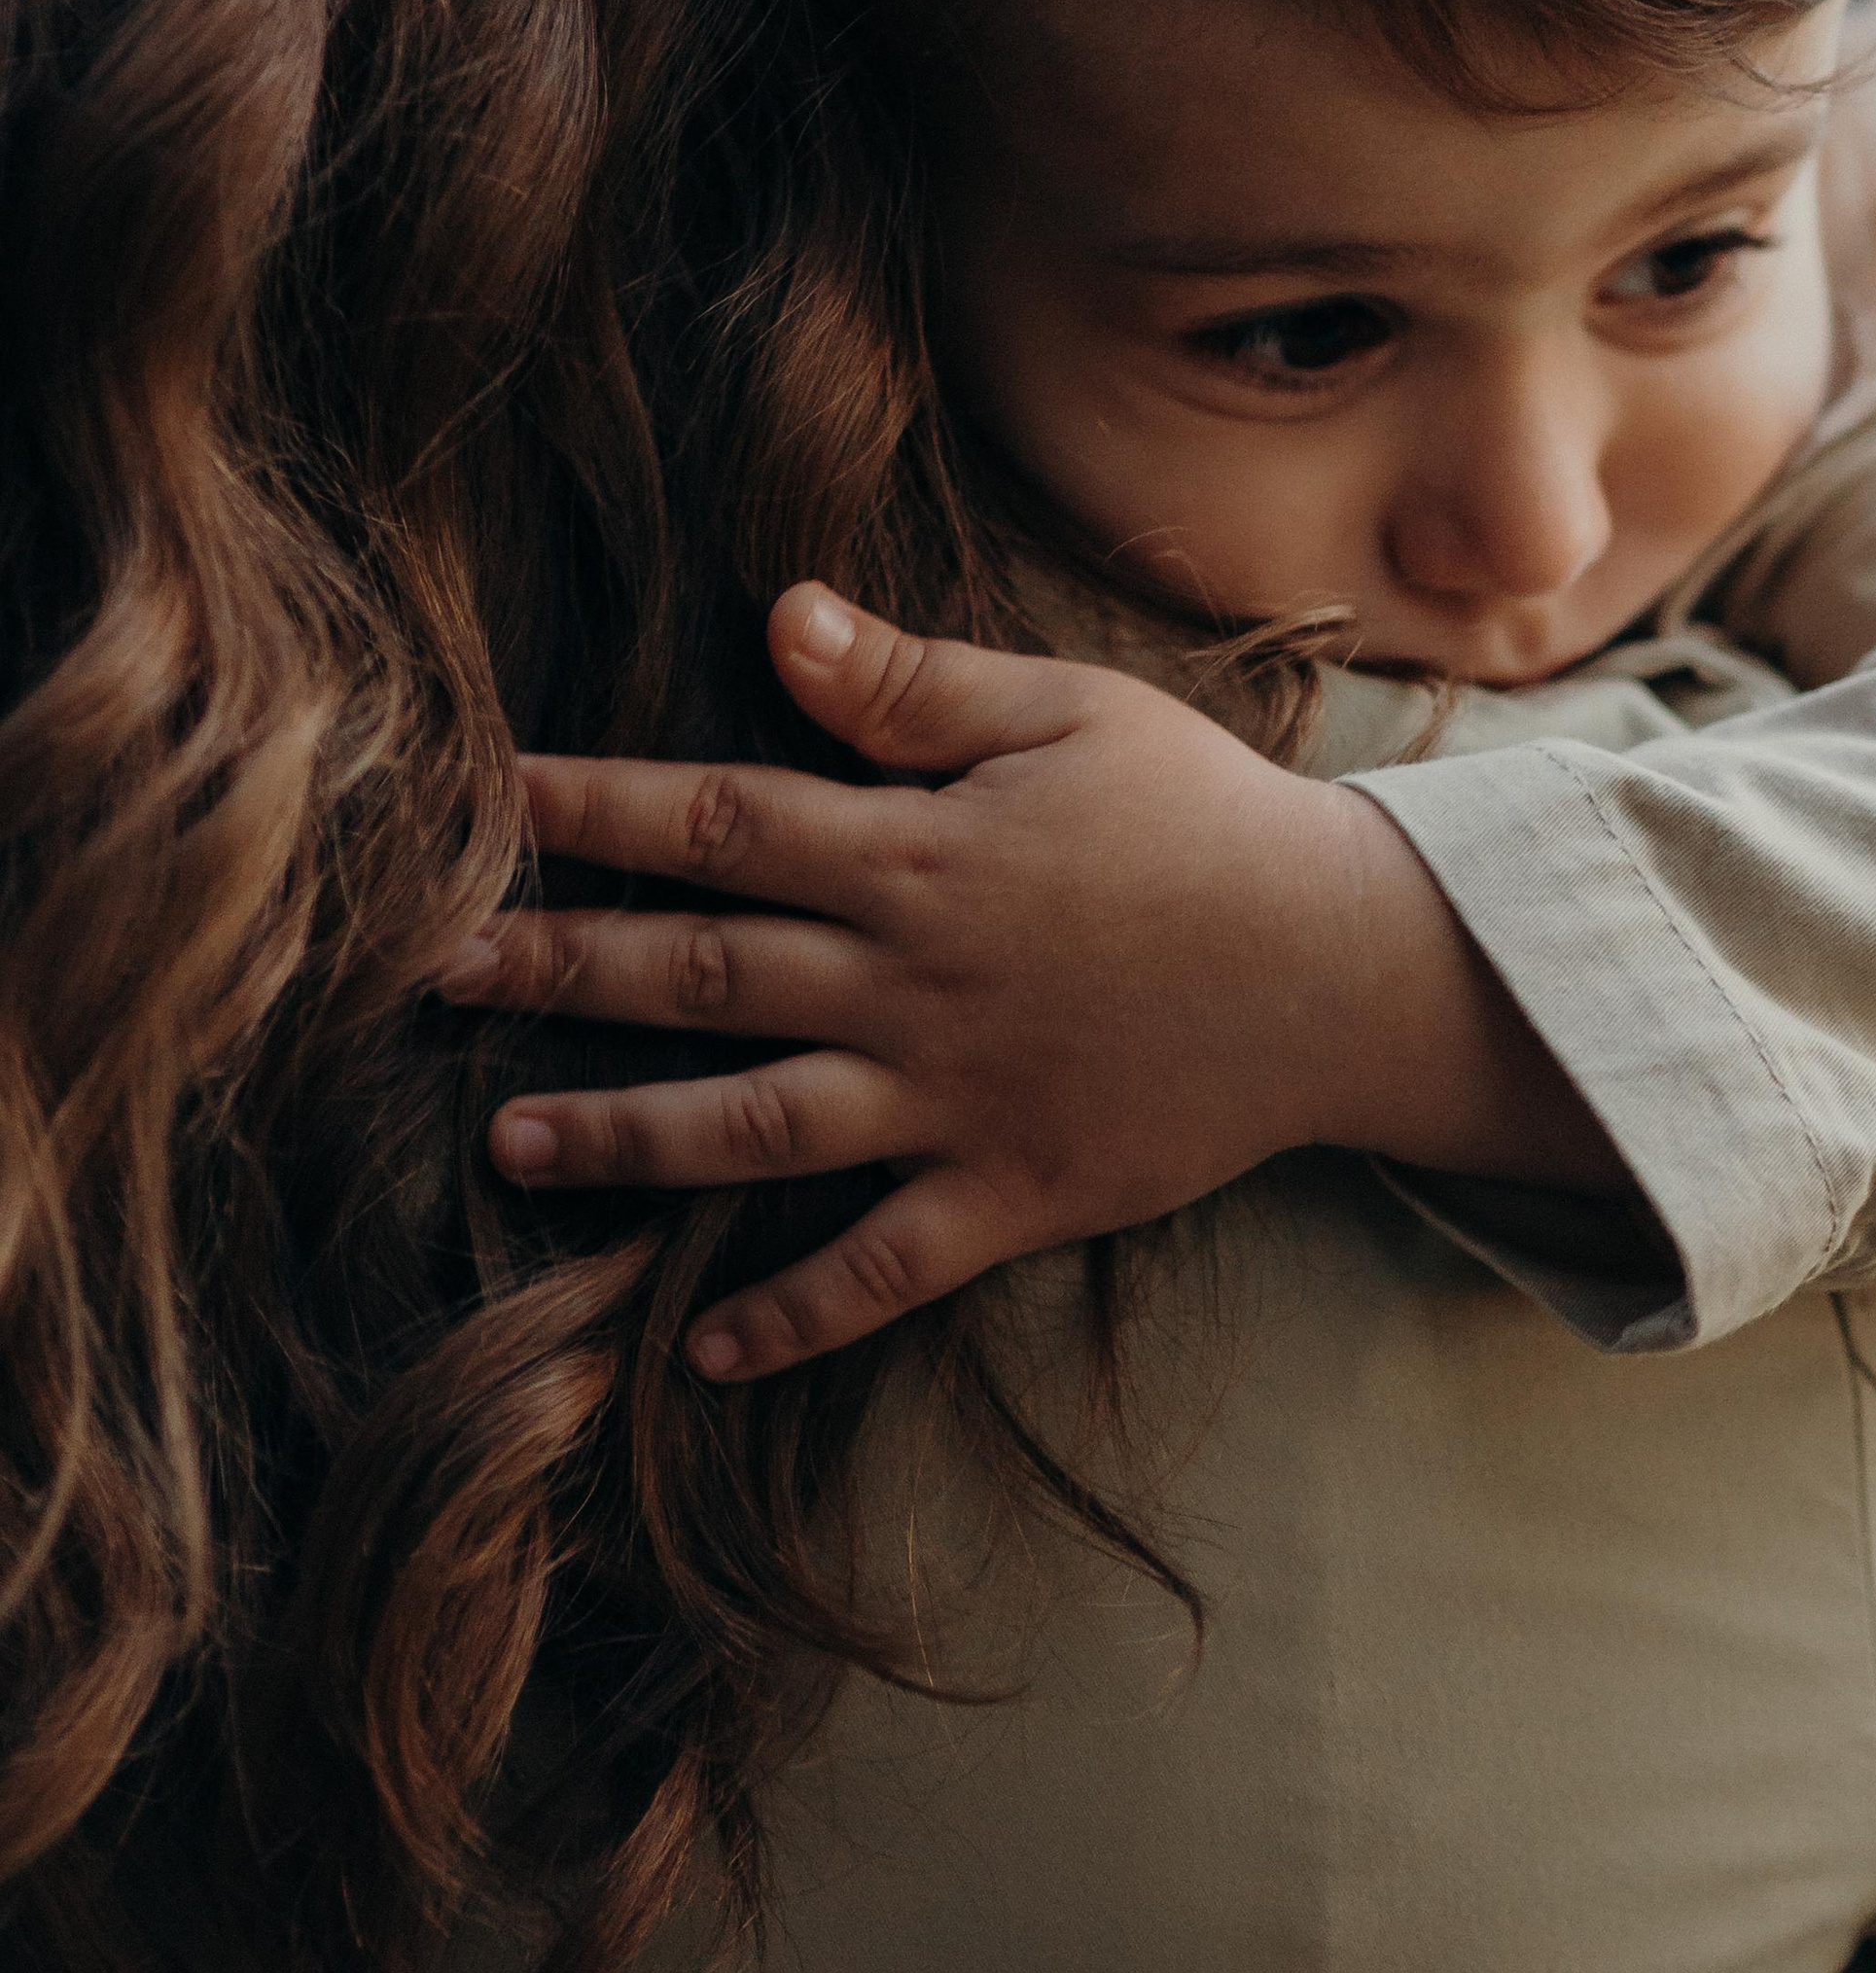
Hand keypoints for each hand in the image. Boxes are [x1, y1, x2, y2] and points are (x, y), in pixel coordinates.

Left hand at [442, 583, 1623, 1380]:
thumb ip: (914, 685)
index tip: (486, 799)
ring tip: (511, 1146)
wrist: (1345, 968)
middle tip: (433, 973)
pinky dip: (794, 1317)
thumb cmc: (1205, 818)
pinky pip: (883, 1269)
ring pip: (756, 1127)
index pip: (724, 821)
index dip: (598, 808)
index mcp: (918, 855)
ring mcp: (954, 1099)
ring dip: (627, 1139)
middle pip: (703, 972)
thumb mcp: (1069, 712)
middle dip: (559, 966)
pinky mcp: (1010, 1195)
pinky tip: (706, 1354)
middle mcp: (911, 981)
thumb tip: (779, 618)